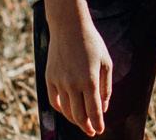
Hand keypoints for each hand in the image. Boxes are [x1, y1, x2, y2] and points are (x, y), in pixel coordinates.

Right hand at [44, 5, 112, 135]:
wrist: (68, 25)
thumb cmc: (91, 43)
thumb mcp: (106, 63)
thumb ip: (106, 88)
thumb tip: (103, 109)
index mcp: (90, 80)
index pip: (94, 111)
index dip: (98, 124)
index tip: (100, 130)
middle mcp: (73, 83)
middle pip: (79, 115)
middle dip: (87, 126)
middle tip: (92, 131)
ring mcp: (59, 80)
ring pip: (66, 110)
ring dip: (75, 120)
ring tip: (82, 122)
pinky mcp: (49, 77)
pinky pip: (54, 101)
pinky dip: (61, 109)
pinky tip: (68, 110)